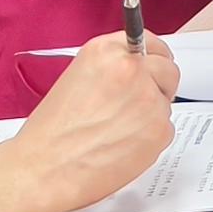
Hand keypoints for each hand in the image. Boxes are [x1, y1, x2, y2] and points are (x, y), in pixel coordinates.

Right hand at [1, 32, 181, 211]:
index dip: (151, 58)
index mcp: (106, 51)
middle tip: (135, 105)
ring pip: (166, 102)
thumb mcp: (77, 78)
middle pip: (167, 69)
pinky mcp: (159, 129)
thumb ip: (112, 68)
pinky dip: (150, 139)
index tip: (152, 66)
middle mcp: (131, 69)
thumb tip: (136, 70)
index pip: (149, 42)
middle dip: (157, 86)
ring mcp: (148, 98)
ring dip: (151, 115)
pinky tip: (122, 146)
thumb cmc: (52, 133)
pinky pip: (165, 129)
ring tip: (117, 130)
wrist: (45, 169)